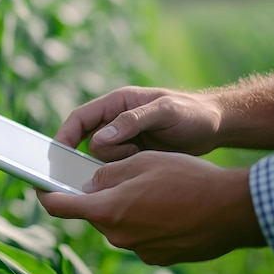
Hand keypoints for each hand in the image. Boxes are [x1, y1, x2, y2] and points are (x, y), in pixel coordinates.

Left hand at [37, 151, 265, 264]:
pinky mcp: (157, 257)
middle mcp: (117, 235)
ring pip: (118, 222)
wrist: (233, 209)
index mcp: (107, 209)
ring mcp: (138, 249)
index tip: (39, 184)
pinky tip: (167, 206)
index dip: (44, 194)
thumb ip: (106, 174)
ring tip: (153, 188)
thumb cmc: (186, 178)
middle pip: (94, 212)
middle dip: (99, 194)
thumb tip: (88, 183)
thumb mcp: (140, 163)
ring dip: (124, 206)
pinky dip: (144, 220)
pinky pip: (139, 234)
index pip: (59, 206)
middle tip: (120, 175)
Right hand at [55, 86, 222, 161]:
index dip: (64, 135)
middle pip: (87, 142)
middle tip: (128, 154)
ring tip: (144, 154)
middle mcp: (114, 121)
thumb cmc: (191, 113)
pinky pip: (116, 168)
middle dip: (101, 154)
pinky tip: (146, 162)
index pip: (79, 118)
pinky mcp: (132, 156)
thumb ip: (132, 121)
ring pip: (101, 159)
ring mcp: (123, 139)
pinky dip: (125, 170)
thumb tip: (101, 137)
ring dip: (117, 163)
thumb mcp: (165, 112)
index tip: (57, 156)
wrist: (216, 127)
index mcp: (116, 103)